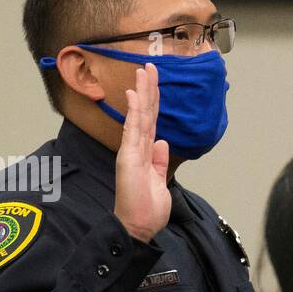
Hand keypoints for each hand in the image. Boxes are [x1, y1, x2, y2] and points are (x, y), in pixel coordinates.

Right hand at [114, 64, 170, 243]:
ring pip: (139, 115)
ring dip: (143, 91)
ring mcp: (132, 150)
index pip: (151, 121)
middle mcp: (137, 148)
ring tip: (144, 70)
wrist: (138, 227)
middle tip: (149, 65)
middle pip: (145, 113)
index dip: (153, 100)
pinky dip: (135, 110)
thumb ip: (160, 161)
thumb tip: (163, 143)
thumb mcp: (160, 181)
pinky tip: (135, 93)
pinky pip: (134, 129)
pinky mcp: (129, 156)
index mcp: (146, 154)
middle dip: (148, 88)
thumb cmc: (147, 209)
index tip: (154, 81)